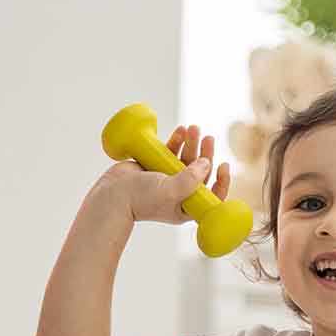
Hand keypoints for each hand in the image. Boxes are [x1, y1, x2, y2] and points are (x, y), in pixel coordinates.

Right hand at [94, 124, 231, 224]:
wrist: (112, 195)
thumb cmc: (140, 199)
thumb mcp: (171, 192)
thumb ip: (191, 179)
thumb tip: (206, 163)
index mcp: (186, 207)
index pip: (211, 195)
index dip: (221, 181)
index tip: (223, 166)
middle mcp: (179, 193)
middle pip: (199, 171)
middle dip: (205, 153)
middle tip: (207, 138)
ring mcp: (167, 179)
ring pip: (186, 159)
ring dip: (191, 143)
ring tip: (192, 129)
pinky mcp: (155, 167)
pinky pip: (171, 152)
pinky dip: (177, 141)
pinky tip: (180, 131)